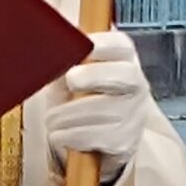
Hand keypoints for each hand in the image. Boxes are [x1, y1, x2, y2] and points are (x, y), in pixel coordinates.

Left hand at [43, 28, 149, 176]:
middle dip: (93, 75)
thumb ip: (67, 60)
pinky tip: (60, 133)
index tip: (85, 46)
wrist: (104, 138)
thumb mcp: (77, 74)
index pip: (122, 46)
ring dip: (66, 115)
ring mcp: (134, 116)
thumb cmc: (86, 98)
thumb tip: (48, 49)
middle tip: (70, 79)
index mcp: (126, 61)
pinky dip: (68, 136)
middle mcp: (137, 87)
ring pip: (99, 111)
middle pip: (123, 75)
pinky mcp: (123, 142)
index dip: (103, 43)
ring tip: (52, 118)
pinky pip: (91, 137)